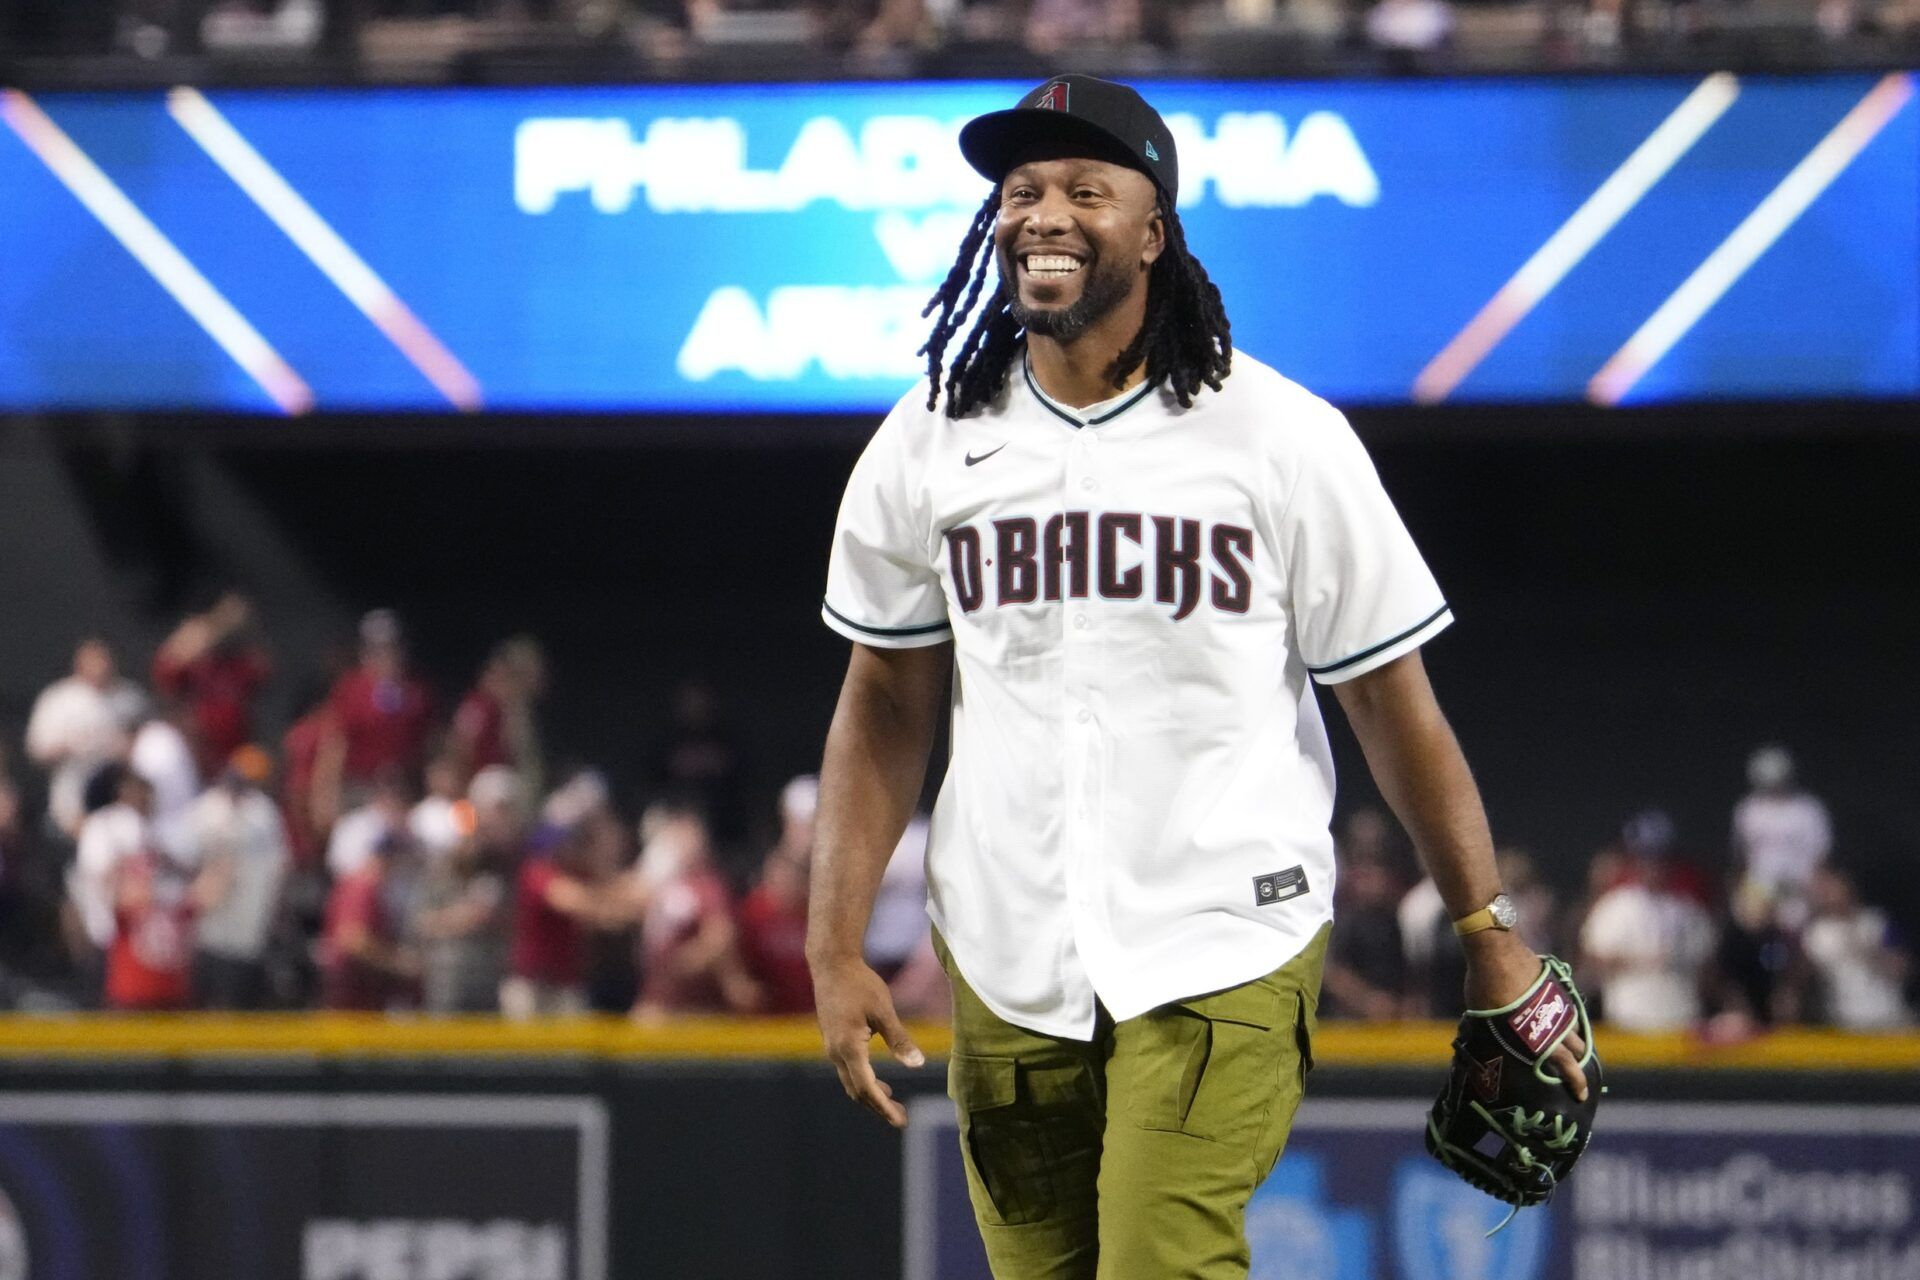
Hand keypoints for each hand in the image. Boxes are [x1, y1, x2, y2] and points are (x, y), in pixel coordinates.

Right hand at [813, 955, 924, 1127]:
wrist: (831, 965)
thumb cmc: (860, 983)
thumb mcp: (884, 1010)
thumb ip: (899, 1039)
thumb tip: (918, 1064)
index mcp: (849, 1048)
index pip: (867, 1088)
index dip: (884, 1107)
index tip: (900, 1121)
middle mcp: (836, 1052)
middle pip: (857, 1091)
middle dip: (879, 1106)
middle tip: (901, 1117)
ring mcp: (832, 1047)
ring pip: (850, 1082)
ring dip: (871, 1094)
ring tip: (893, 1102)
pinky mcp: (832, 1040)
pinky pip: (847, 1070)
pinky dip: (863, 1080)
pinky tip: (878, 1079)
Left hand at [1463, 931, 1588, 1102]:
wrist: (1496, 952)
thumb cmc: (1486, 990)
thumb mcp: (1488, 1021)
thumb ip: (1500, 1036)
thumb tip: (1495, 1045)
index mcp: (1541, 1038)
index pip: (1567, 1066)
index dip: (1577, 1082)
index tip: (1582, 1095)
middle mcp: (1557, 1023)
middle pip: (1577, 1048)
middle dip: (1578, 1061)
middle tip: (1575, 1069)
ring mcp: (1558, 1002)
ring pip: (1575, 1027)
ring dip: (1573, 1038)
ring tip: (1568, 1045)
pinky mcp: (1555, 986)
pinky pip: (1566, 1008)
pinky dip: (1564, 1017)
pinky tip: (1556, 1017)